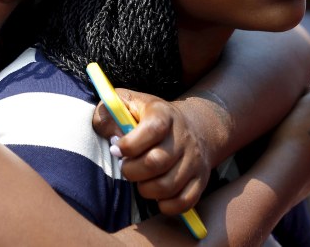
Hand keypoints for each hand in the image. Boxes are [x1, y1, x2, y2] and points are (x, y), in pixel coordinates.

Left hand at [92, 89, 210, 214]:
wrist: (195, 125)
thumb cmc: (150, 118)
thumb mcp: (128, 105)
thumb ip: (109, 115)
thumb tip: (111, 137)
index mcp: (164, 114)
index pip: (153, 129)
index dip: (130, 145)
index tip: (116, 149)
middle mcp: (183, 136)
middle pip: (156, 162)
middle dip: (132, 171)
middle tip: (126, 167)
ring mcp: (194, 159)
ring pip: (167, 186)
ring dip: (145, 189)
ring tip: (140, 179)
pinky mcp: (201, 179)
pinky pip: (183, 202)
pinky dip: (165, 205)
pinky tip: (156, 193)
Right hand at [264, 87, 309, 201]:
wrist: (279, 175)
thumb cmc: (297, 135)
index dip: (303, 111)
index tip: (288, 109)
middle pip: (307, 139)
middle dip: (294, 132)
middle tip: (276, 126)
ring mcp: (306, 182)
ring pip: (292, 156)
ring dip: (283, 148)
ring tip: (265, 142)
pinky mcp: (286, 193)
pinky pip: (279, 171)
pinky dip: (274, 164)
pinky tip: (261, 158)